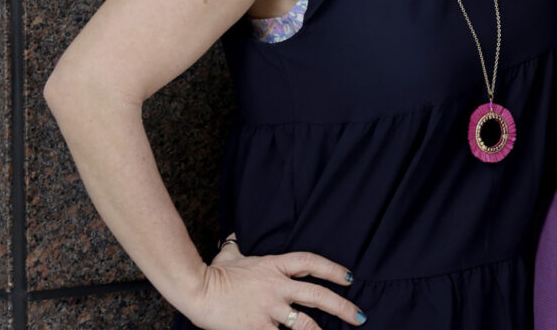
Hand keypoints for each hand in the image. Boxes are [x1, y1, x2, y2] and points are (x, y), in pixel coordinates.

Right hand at [186, 239, 364, 329]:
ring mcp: (269, 308)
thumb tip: (235, 236)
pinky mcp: (258, 328)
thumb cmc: (214, 273)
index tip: (349, 277)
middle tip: (359, 315)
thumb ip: (238, 247)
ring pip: (304, 323)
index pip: (310, 263)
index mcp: (273, 265)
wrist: (197, 289)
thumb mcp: (230, 255)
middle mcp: (276, 286)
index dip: (332, 269)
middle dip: (342, 306)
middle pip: (317, 295)